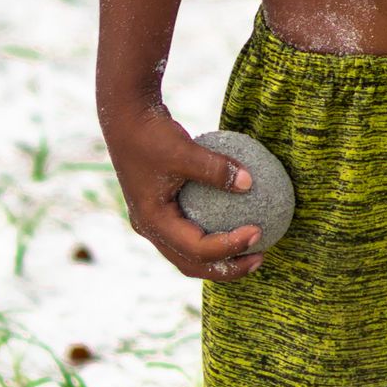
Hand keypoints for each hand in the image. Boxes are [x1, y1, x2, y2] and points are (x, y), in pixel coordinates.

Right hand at [104, 100, 266, 280]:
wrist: (125, 118)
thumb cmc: (152, 134)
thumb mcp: (185, 149)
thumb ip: (216, 168)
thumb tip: (251, 183)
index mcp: (153, 222)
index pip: (196, 249)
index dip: (229, 247)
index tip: (258, 231)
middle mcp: (151, 229)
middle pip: (191, 263)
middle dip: (227, 268)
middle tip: (260, 257)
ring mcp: (154, 222)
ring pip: (189, 253)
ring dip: (220, 257)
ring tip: (253, 250)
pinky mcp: (161, 210)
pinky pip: (190, 231)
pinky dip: (212, 233)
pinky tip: (239, 220)